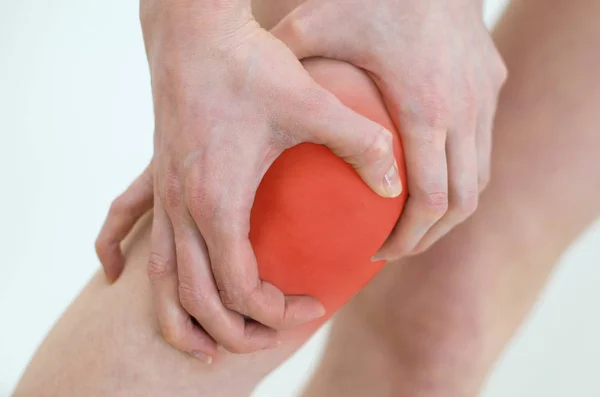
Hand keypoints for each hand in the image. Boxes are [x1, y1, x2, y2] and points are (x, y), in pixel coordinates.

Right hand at [98, 1, 400, 359]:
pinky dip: (118, 260)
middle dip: (235, 331)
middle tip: (270, 336)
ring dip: (182, 320)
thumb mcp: (313, 103)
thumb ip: (362, 145)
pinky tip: (113, 276)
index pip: (240, 289)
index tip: (310, 304)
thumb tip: (397, 187)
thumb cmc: (249, 64)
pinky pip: (124, 230)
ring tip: (204, 348)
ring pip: (160, 280)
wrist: (194, 27)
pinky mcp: (158, 176)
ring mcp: (164, 194)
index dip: (276, 312)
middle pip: (198, 300)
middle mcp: (183, 208)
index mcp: (219, 202)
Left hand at [272, 0, 506, 257]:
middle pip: (459, 205)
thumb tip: (243, 93)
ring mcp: (484, 100)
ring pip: (478, 181)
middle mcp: (464, 112)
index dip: (407, 237)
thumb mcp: (318, 25)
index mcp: (424, 110)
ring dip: (448, 212)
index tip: (378, 251)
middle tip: (392, 248)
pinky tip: (433, 179)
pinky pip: (485, 148)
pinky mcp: (492, 85)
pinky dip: (462, 176)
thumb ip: (285, 63)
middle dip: (428, 236)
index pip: (429, 201)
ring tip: (413, 224)